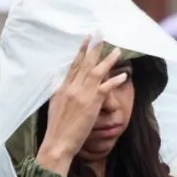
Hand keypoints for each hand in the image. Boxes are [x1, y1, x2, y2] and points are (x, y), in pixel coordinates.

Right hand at [36, 38, 126, 174]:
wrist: (57, 142)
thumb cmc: (56, 129)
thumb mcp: (54, 105)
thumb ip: (58, 91)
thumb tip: (59, 80)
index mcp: (62, 88)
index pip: (73, 65)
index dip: (81, 51)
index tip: (86, 39)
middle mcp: (72, 87)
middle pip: (84, 63)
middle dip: (93, 47)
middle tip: (100, 33)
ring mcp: (82, 94)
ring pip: (96, 72)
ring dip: (108, 60)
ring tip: (117, 50)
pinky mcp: (91, 103)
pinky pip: (105, 88)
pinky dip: (114, 80)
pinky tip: (123, 75)